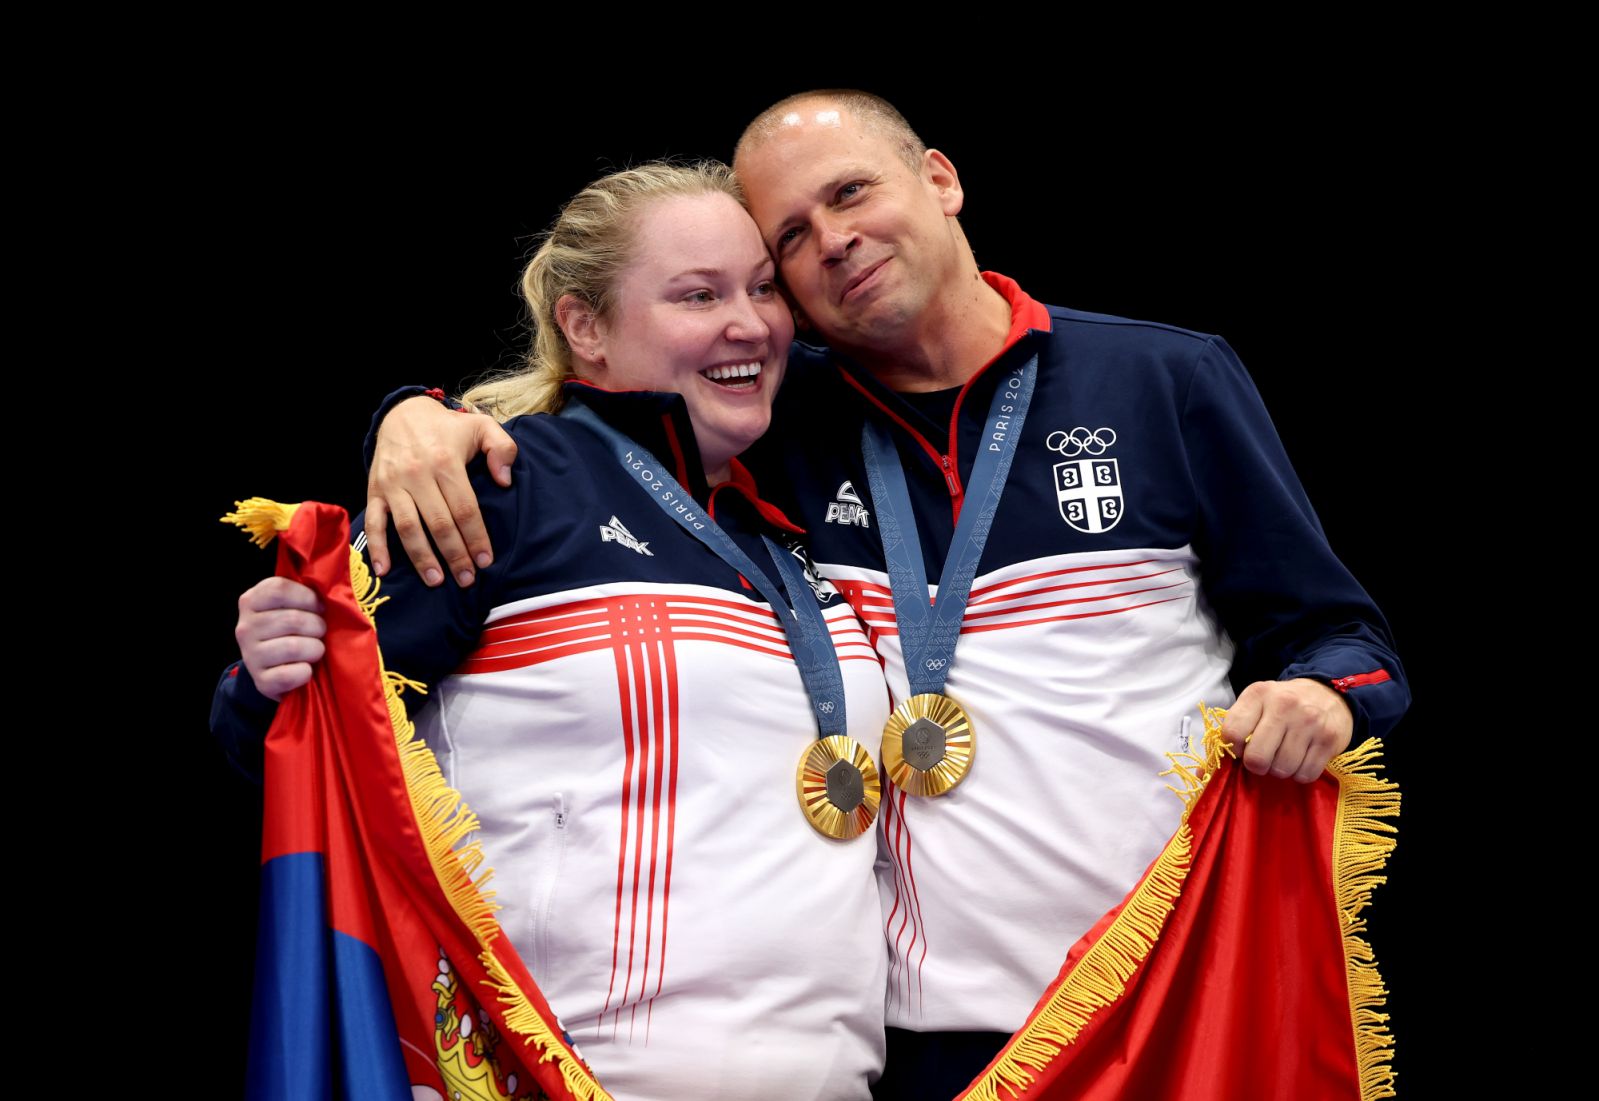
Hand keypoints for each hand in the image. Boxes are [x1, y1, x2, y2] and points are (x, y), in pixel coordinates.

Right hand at [236, 578, 327, 700]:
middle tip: (319, 632)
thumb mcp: (290, 605)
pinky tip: (305, 669)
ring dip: (315, 649)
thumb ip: (302, 592)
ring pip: (294, 647)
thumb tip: (328, 585)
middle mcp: (245, 627)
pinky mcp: (261, 682)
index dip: (308, 598)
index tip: (319, 607)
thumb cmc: (290, 630)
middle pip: (293, 619)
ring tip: (314, 649)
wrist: (274, 669)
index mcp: (250, 601)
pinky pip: (293, 674)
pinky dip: (307, 672)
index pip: (280, 589)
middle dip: (317, 626)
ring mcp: (250, 655)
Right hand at [364, 396, 517, 586]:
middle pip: (438, 523)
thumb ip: (502, 449)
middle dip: (454, 555)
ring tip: (437, 581)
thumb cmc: (449, 428)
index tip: (485, 560)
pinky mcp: (375, 490)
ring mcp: (393, 484)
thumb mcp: (482, 427)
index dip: (476, 537)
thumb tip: (504, 481)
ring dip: (421, 557)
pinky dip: (377, 547)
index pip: (464, 508)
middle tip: (467, 580)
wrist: (402, 413)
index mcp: (446, 461)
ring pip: (407, 527)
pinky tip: (384, 570)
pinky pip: (374, 522)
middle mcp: (417, 474)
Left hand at [1221, 678, 1353, 782]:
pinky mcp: (1329, 740)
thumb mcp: (1254, 706)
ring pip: (1282, 769)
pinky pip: (1305, 774)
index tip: (1240, 749)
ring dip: (1279, 771)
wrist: (1329, 694)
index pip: (1232, 732)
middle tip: (1262, 759)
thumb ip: (1231, 733)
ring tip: (1282, 757)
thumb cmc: (1282, 705)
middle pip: (1257, 758)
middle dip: (1256, 766)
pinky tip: (1300, 760)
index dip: (1232, 750)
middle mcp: (1284, 706)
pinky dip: (1299, 774)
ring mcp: (1309, 723)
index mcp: (1258, 694)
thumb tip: (1203, 774)